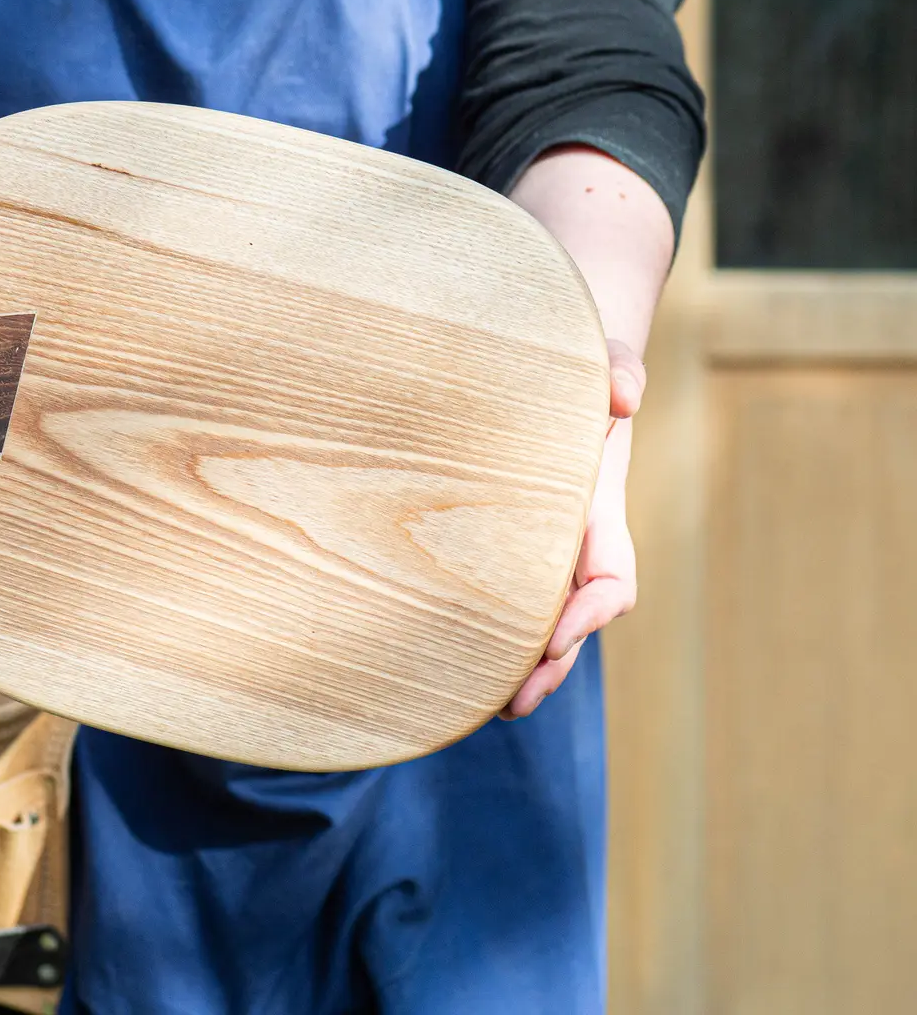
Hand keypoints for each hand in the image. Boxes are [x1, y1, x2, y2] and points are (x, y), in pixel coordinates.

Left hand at [501, 339, 644, 718]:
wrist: (547, 366)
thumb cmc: (578, 368)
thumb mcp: (601, 360)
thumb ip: (619, 371)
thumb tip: (622, 396)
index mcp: (598, 516)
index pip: (611, 583)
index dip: (590, 614)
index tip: (556, 636)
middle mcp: (571, 545)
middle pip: (573, 625)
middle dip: (550, 666)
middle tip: (515, 701)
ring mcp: (534, 551)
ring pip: (533, 624)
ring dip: (516, 666)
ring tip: (486, 705)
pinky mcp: (491, 547)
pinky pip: (492, 598)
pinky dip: (480, 632)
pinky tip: (444, 662)